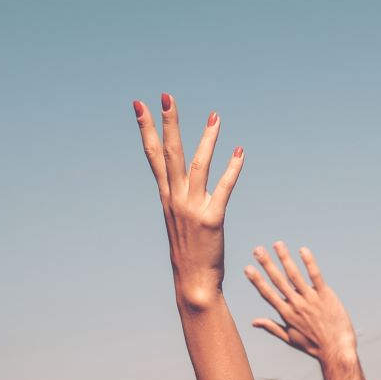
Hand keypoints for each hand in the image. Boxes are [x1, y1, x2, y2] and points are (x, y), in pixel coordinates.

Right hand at [133, 96, 244, 309]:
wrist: (193, 283)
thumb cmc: (189, 254)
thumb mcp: (179, 222)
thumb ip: (180, 200)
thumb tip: (182, 184)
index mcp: (166, 198)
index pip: (153, 156)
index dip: (145, 129)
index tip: (140, 104)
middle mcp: (176, 199)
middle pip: (170, 154)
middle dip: (168, 123)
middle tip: (167, 96)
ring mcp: (192, 209)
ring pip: (198, 166)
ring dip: (206, 139)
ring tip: (214, 116)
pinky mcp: (212, 220)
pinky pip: (224, 189)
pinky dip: (233, 169)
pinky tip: (240, 151)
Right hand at [244, 242, 357, 364]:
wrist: (336, 350)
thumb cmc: (313, 345)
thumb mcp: (290, 338)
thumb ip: (272, 327)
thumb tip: (254, 322)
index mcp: (286, 314)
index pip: (268, 293)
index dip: (257, 280)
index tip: (247, 268)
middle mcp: (296, 305)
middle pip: (278, 281)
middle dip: (267, 264)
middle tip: (257, 249)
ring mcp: (311, 299)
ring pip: (295, 275)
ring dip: (285, 258)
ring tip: (277, 244)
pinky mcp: (326, 295)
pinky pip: (315, 276)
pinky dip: (309, 263)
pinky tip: (303, 250)